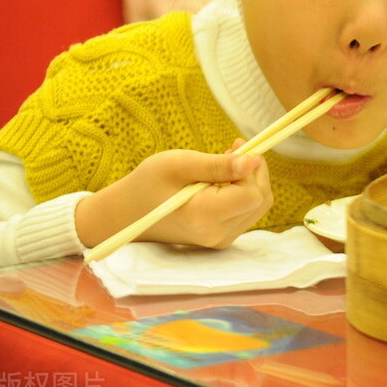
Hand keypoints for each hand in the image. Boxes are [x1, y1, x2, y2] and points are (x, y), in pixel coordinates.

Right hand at [75, 138, 271, 249]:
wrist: (126, 214)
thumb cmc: (148, 184)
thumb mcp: (180, 164)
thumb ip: (218, 165)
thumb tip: (253, 162)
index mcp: (204, 217)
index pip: (252, 194)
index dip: (252, 168)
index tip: (236, 146)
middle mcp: (216, 235)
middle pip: (260, 200)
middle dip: (255, 171)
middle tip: (234, 147)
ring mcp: (219, 240)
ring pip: (257, 206)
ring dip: (250, 180)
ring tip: (227, 159)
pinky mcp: (220, 238)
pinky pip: (246, 212)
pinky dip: (243, 191)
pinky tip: (224, 178)